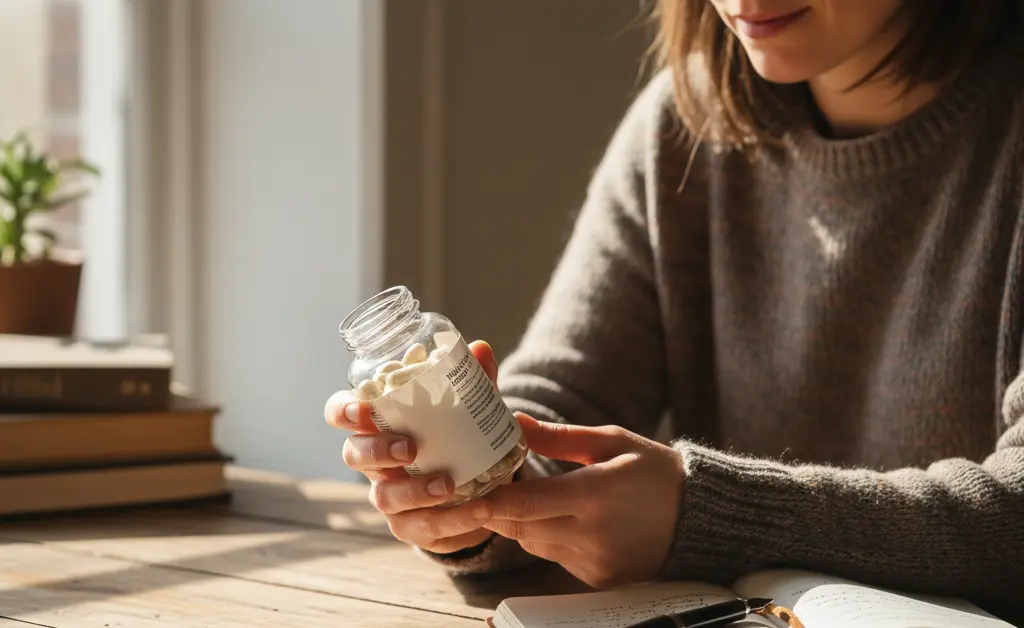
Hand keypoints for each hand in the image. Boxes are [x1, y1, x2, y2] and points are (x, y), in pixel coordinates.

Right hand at [324, 340, 498, 553]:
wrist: (477, 488)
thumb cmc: (457, 437)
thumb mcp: (467, 408)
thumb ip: (473, 381)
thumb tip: (481, 348)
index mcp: (378, 425)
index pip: (340, 413)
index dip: (342, 411)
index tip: (361, 410)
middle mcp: (375, 462)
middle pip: (354, 456)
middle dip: (377, 451)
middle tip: (410, 448)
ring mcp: (390, 497)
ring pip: (384, 497)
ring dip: (415, 490)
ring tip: (449, 484)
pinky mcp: (412, 527)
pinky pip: (423, 528)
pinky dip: (452, 520)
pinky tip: (479, 509)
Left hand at [483, 416, 683, 588]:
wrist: (701, 518)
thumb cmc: (655, 471)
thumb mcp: (612, 441)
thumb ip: (559, 437)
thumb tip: (516, 423)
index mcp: (594, 494)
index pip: (525, 504)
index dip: (491, 499)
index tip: (467, 490)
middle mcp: (592, 534)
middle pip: (520, 528)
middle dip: (498, 510)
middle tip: (484, 488)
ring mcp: (595, 562)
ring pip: (533, 544)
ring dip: (524, 523)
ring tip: (532, 499)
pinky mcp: (599, 579)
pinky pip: (556, 558)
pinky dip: (550, 539)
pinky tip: (567, 520)